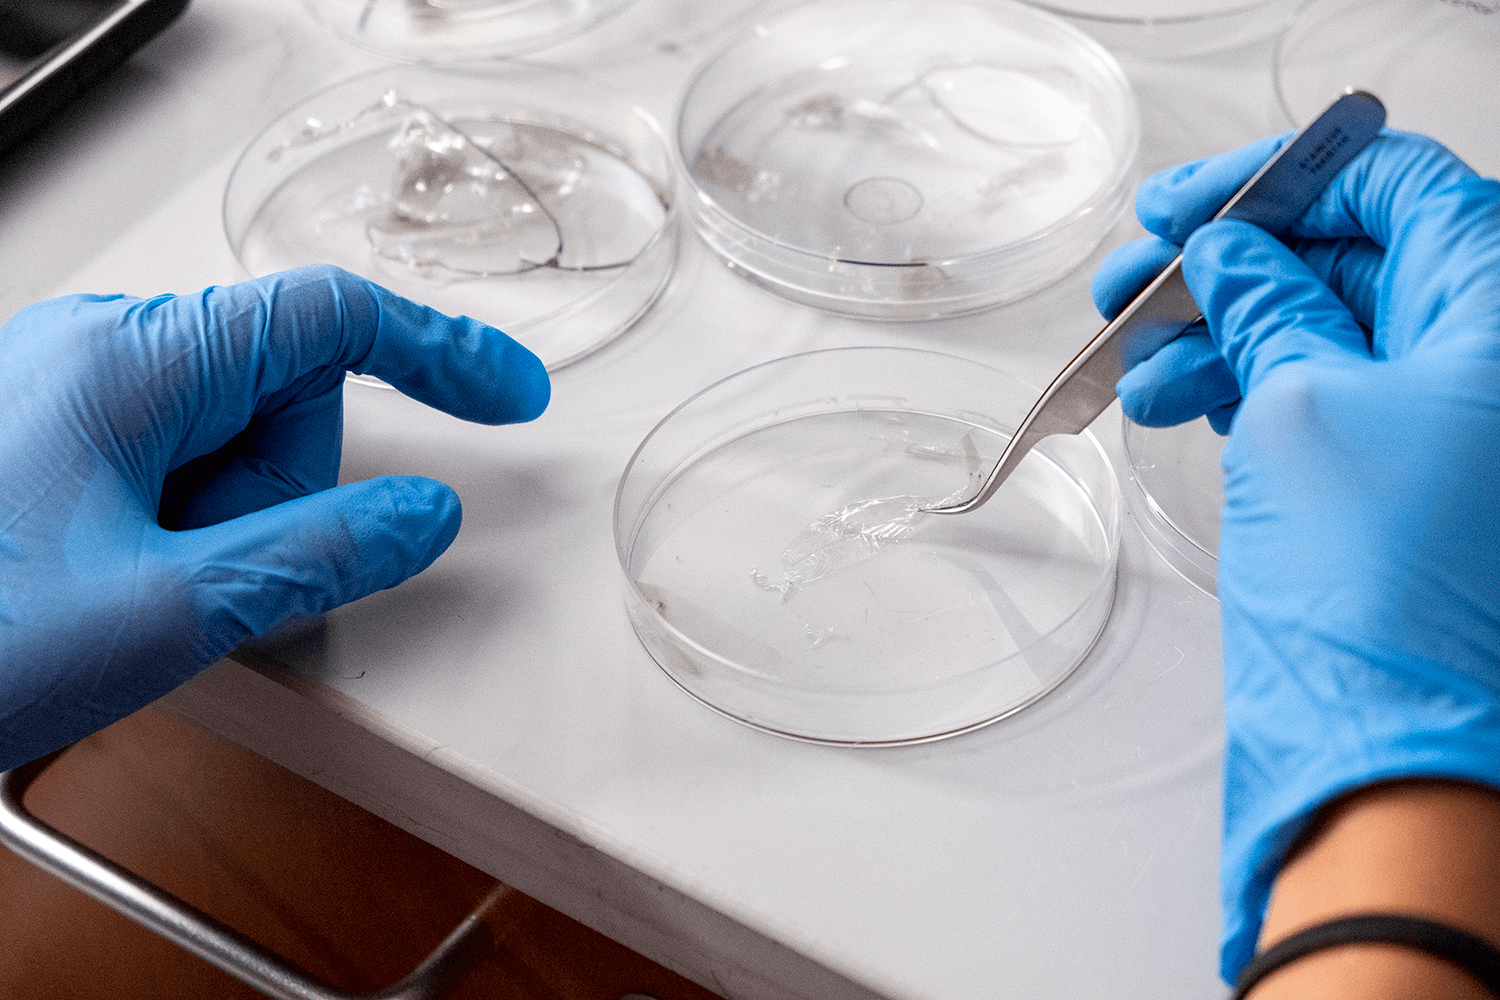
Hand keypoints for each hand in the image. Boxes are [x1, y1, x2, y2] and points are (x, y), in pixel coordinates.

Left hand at [0, 265, 548, 770]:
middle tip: (209, 572)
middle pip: (280, 392)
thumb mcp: (167, 608)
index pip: (327, 317)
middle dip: (281, 489)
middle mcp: (98, 354)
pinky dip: (190, 526)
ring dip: (227, 522)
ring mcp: (71, 396)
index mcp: (129, 361)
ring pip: (229, 442)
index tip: (508, 396)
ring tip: (144, 588)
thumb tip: (423, 518)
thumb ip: (318, 554)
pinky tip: (128, 581)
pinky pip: (176, 467)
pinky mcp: (57, 444)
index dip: (438, 352)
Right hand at [1121, 131, 1499, 981]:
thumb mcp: (1302, 403)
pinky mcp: (1397, 478)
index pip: (1399, 187)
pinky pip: (1316, 395)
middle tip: (1137, 277)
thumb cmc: (1381, 581)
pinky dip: (1241, 385)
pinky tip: (1172, 397)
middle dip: (1231, 262)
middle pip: (1353, 257)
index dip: (1283, 180)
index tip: (1188, 201)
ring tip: (1135, 363)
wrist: (1390, 744)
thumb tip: (1230, 252)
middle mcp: (1484, 358)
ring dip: (1218, 332)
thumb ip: (1265, 303)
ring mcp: (1443, 420)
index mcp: (1498, 312)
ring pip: (1321, 331)